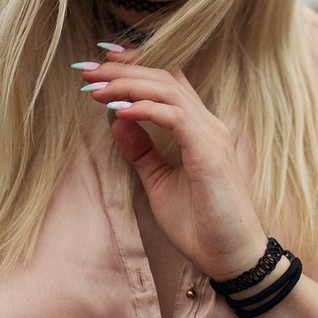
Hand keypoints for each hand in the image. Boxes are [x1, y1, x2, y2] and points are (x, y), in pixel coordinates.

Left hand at [76, 43, 267, 279]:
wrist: (231, 257)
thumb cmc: (200, 224)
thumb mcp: (158, 182)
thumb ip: (140, 150)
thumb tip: (115, 118)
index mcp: (198, 127)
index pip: (168, 80)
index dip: (137, 64)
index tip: (102, 59)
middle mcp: (207, 123)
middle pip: (164, 77)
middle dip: (122, 69)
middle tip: (86, 69)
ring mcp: (211, 135)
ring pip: (168, 90)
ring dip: (128, 84)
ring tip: (95, 86)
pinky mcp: (209, 152)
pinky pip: (175, 118)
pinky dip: (145, 109)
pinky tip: (119, 110)